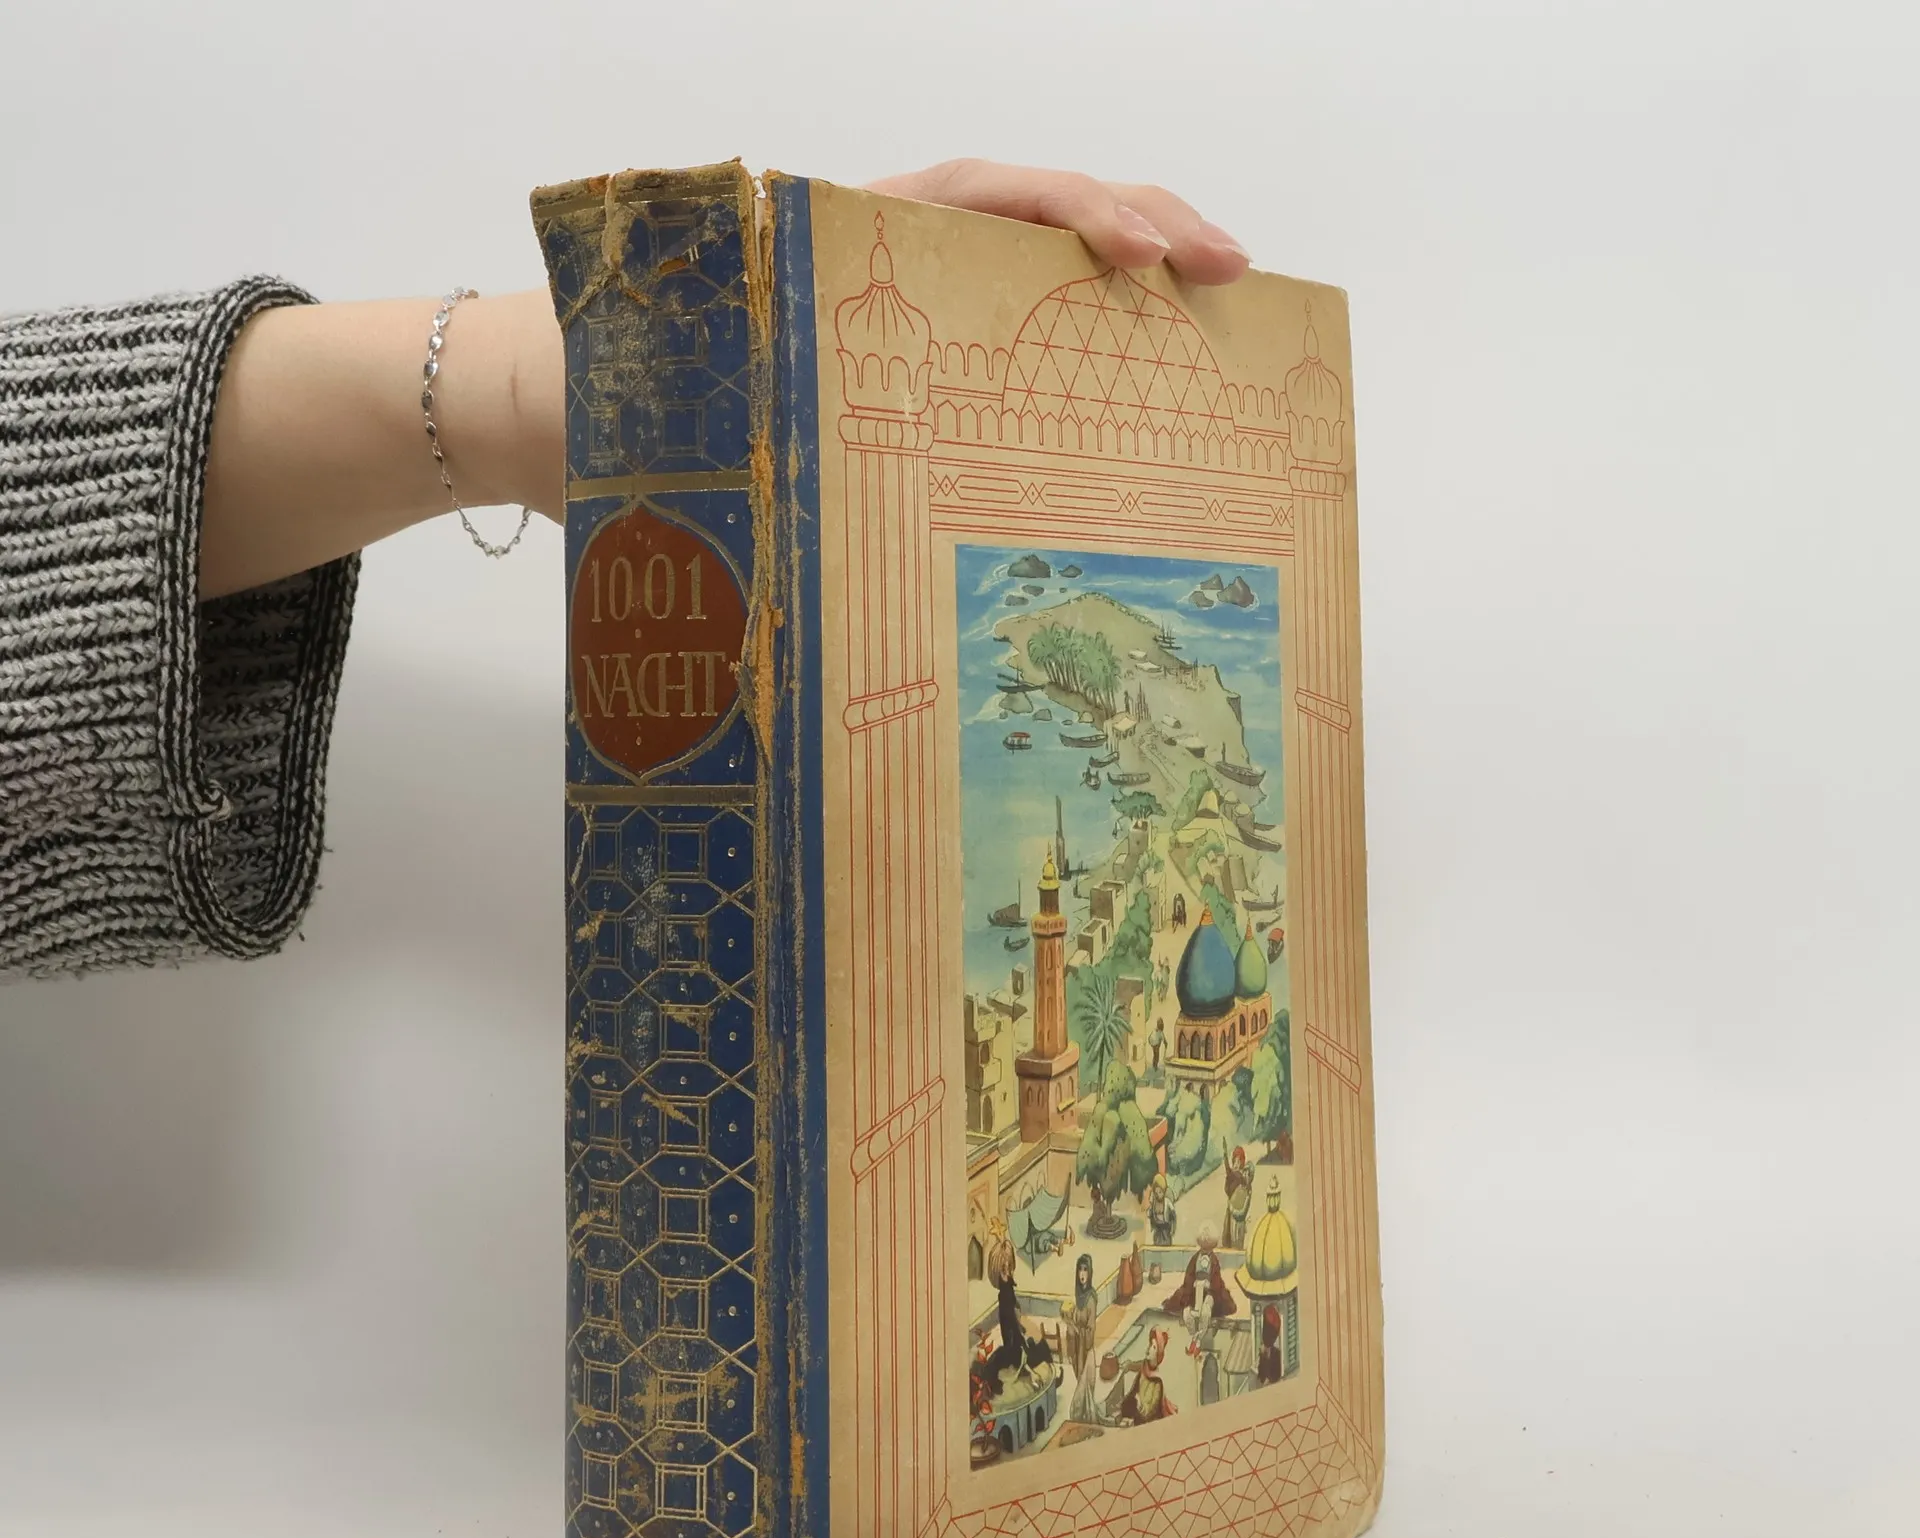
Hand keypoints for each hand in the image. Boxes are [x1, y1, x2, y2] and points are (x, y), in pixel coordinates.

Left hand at [199, 160, 1250, 599]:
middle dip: (1143, 230)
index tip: (1135, 253)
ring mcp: (901, 312)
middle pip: (1037, 216)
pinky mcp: (901, 368)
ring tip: (1213, 323)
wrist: (544, 408)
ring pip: (1035, 274)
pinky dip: (1078, 353)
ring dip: (1128, 289)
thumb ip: (732, 382)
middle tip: (1231, 275)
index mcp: (844, 238)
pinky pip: (1007, 342)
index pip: (983, 194)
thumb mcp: (672, 374)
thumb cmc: (610, 386)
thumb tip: (788, 438)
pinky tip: (1129, 398)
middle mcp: (885, 262)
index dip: (1072, 210)